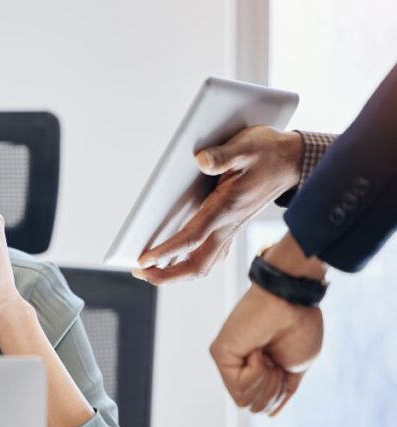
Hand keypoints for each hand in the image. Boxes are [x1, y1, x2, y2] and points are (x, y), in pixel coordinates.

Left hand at [133, 126, 303, 284]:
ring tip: (151, 272)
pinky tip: (176, 261)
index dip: (166, 252)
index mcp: (226, 208)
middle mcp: (228, 225)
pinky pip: (209, 256)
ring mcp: (231, 230)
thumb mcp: (247, 146)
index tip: (143, 260)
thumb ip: (223, 155)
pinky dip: (190, 264)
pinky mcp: (231, 228)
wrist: (293, 161)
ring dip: (177, 274)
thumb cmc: (268, 153)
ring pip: (203, 265)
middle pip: (197, 265)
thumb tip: (202, 161)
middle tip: (140, 272)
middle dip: (167, 275)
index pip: (191, 238)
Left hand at [209, 284, 322, 416]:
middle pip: (252, 406)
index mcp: (259, 370)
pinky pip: (239, 386)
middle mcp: (240, 366)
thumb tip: (266, 413)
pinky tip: (258, 351)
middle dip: (272, 390)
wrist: (294, 304)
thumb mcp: (294, 370)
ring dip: (266, 380)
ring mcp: (229, 360)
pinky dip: (257, 372)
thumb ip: (279, 392)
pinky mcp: (219, 354)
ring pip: (244, 401)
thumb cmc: (300, 329)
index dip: (279, 393)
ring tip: (267, 354)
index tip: (284, 367)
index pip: (262, 404)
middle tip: (276, 360)